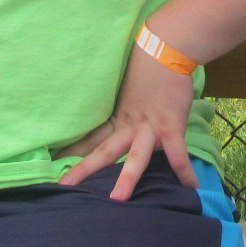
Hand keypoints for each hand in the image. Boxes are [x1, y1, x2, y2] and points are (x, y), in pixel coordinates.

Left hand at [57, 44, 197, 199]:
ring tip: (118, 199)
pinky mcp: (171, 125)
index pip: (92, 138)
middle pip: (103, 151)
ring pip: (135, 156)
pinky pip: (177, 153)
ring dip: (127, 177)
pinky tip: (191, 189)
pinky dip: (184, 171)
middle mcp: (130, 125)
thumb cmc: (147, 64)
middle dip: (83, 169)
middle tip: (62, 186)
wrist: (166, 47)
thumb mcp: (128, 88)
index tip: (54, 162)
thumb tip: (124, 111)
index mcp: (119, 117)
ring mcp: (150, 127)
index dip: (74, 150)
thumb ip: (126, 106)